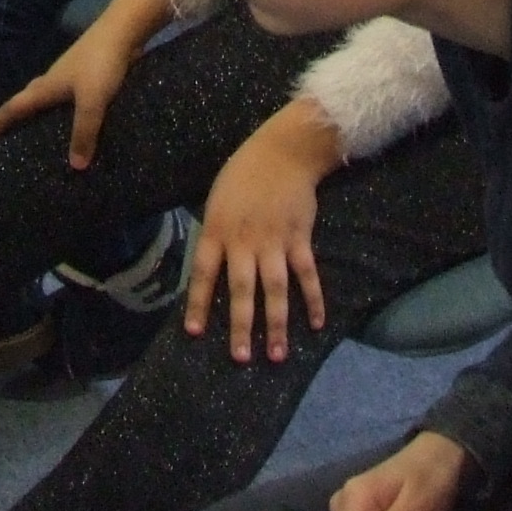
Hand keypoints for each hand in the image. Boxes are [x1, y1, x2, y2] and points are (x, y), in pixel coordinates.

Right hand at [0, 0, 172, 161]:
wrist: (122, 30)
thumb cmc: (101, 64)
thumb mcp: (92, 101)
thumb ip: (84, 132)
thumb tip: (75, 167)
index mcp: (46, 87)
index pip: (14, 108)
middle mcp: (51, 80)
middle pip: (25, 100)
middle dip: (12, 118)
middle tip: (2, 136)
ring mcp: (68, 74)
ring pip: (44, 96)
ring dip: (34, 112)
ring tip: (34, 130)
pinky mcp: (84, 72)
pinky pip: (63, 96)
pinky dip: (57, 108)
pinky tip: (70, 116)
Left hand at [189, 98, 346, 360]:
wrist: (282, 152)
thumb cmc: (242, 177)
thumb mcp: (217, 202)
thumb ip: (215, 237)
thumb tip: (210, 274)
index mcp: (218, 230)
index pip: (204, 272)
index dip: (199, 303)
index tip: (194, 332)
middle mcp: (245, 240)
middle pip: (243, 289)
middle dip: (241, 325)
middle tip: (241, 358)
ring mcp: (275, 240)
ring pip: (276, 288)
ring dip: (277, 323)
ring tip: (278, 355)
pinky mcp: (300, 238)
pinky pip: (307, 274)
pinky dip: (314, 299)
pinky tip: (317, 324)